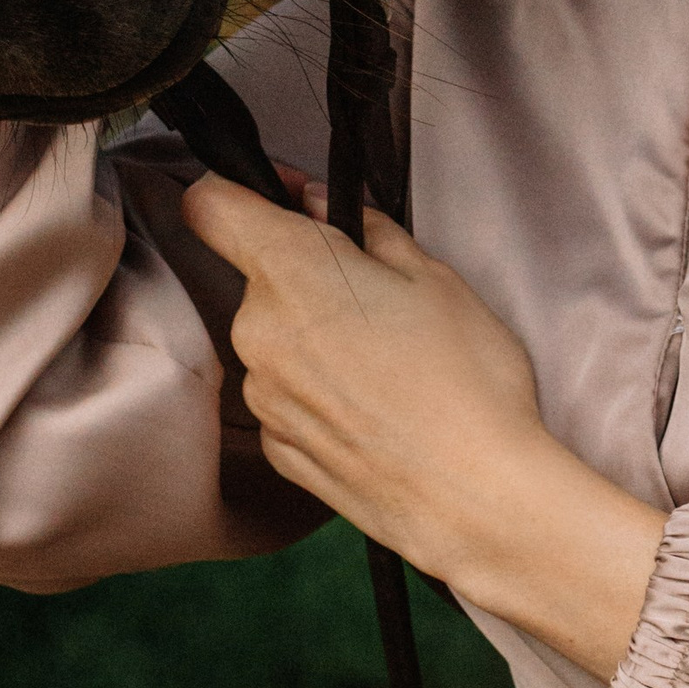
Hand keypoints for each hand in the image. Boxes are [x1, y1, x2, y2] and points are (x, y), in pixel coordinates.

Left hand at [177, 170, 666, 681]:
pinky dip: (320, 393)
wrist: (477, 496)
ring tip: (389, 362)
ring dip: (315, 339)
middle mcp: (257, 334)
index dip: (246, 191)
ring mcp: (262, 398)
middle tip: (379, 295)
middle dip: (306, 276)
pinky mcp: (278, 450)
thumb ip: (368, 232)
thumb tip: (324, 209)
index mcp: (290, 274)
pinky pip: (287, 398)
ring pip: (275, 341)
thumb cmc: (466, 379)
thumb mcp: (435, 277)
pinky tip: (377, 407)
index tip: (291, 201)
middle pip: (258, 280)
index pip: (211, 205)